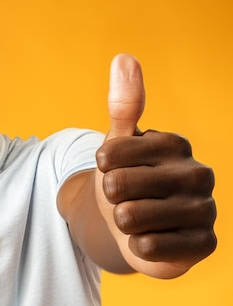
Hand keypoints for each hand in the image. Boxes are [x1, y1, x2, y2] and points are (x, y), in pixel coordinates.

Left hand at [95, 54, 216, 278]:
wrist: (134, 226)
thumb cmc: (125, 178)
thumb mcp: (118, 142)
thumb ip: (122, 104)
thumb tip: (124, 57)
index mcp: (175, 144)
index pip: (110, 153)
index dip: (100, 167)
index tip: (111, 168)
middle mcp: (198, 174)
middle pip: (118, 186)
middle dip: (109, 196)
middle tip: (124, 197)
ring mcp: (205, 210)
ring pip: (131, 218)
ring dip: (121, 222)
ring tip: (135, 217)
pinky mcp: (205, 244)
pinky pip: (152, 248)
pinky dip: (139, 246)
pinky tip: (148, 239)